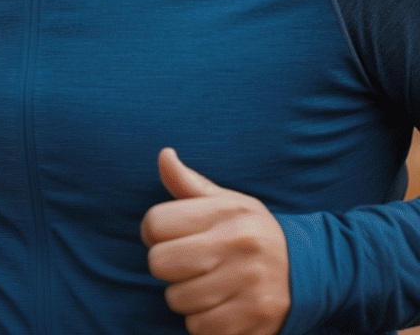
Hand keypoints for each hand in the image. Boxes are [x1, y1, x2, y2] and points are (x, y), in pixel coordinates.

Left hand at [142, 148, 289, 334]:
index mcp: (229, 213)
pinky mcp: (257, 319)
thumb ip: (190, 184)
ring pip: (177, 300)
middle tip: (190, 266)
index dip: (154, 234)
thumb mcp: (230, 203)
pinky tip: (224, 307)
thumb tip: (164, 155)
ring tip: (211, 287)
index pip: (154, 224)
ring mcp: (251, 285)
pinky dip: (204, 323)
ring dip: (186, 299)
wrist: (318, 270)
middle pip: (159, 264)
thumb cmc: (255, 233)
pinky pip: (199, 328)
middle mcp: (242, 246)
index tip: (173, 238)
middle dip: (167, 268)